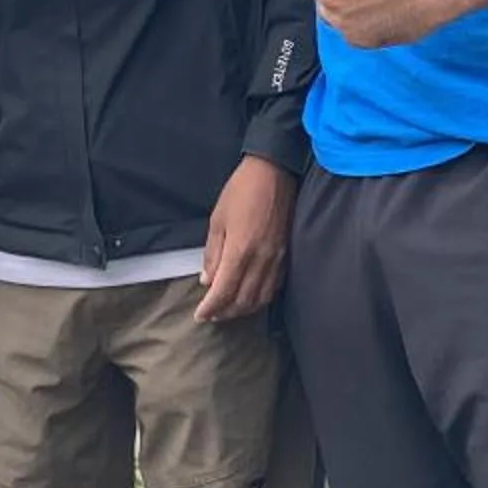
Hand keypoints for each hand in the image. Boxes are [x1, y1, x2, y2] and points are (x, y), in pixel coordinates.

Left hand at [196, 155, 294, 321]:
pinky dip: (260, 297)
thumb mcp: (218, 220)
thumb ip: (213, 254)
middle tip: (212, 315)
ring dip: (243, 308)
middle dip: (225, 312)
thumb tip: (207, 280)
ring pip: (261, 298)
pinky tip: (250, 296)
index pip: (224, 291)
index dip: (211, 307)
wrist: (275, 172)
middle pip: (243, 300)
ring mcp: (277, 259)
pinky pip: (274, 287)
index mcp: (241, 250)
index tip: (200, 315)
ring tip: (229, 309)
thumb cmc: (241, 191)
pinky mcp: (287, 255)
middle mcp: (261, 260)